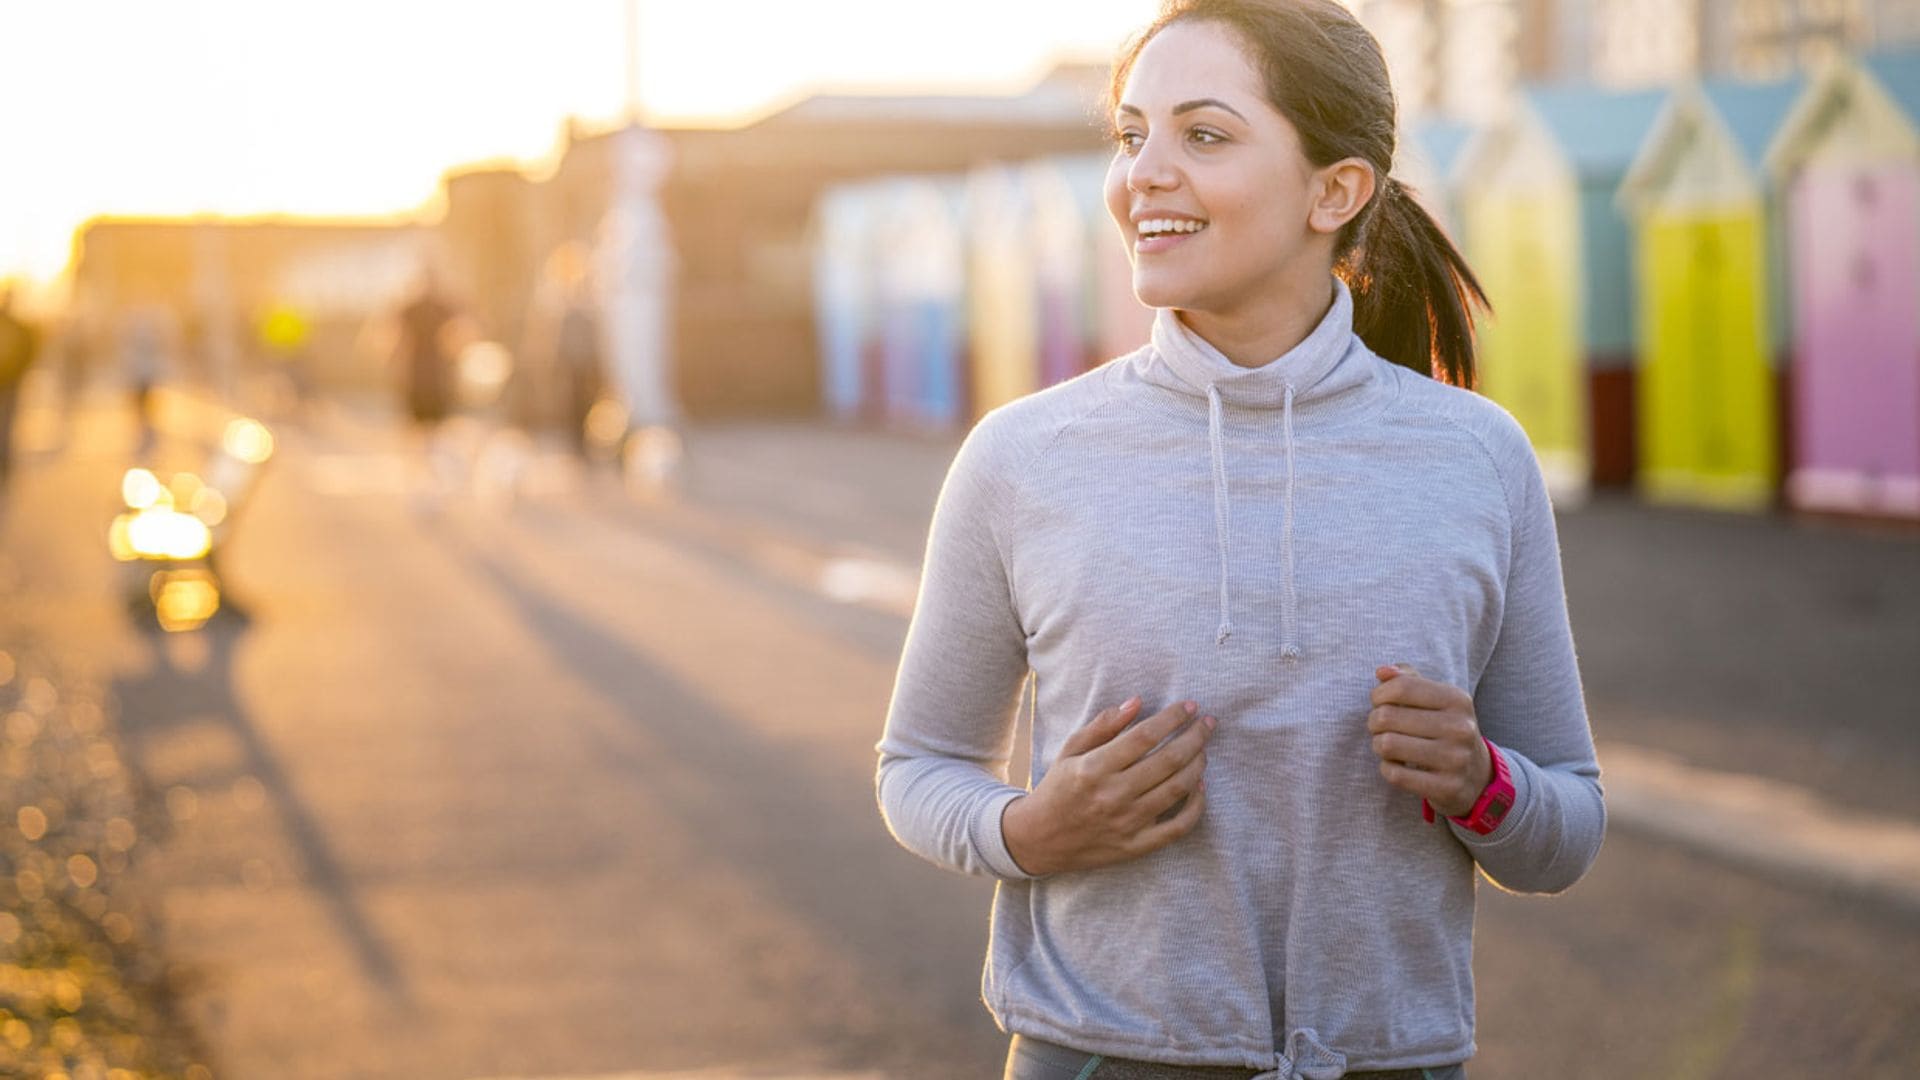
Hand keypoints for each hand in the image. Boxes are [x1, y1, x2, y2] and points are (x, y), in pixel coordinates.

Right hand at [1002, 697, 1212, 875]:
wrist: (1039, 840)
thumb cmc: (1057, 789)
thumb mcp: (1070, 750)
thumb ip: (1103, 725)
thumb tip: (1137, 702)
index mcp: (1094, 768)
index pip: (1144, 736)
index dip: (1172, 718)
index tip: (1190, 706)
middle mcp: (1113, 795)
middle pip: (1168, 760)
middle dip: (1195, 736)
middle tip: (1208, 722)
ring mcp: (1127, 823)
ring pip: (1177, 789)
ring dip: (1197, 764)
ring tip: (1203, 749)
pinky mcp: (1136, 846)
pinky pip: (1178, 828)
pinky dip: (1196, 806)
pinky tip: (1199, 787)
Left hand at [1368, 663, 1490, 818]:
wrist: (1477, 776)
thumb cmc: (1445, 729)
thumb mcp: (1436, 700)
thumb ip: (1408, 679)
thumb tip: (1382, 671)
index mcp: (1457, 700)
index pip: (1401, 687)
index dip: (1379, 694)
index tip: (1379, 702)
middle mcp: (1460, 728)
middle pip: (1388, 716)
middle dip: (1374, 721)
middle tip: (1380, 728)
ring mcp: (1456, 759)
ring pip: (1387, 745)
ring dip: (1378, 745)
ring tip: (1387, 746)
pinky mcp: (1447, 787)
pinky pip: (1394, 774)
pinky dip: (1387, 768)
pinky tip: (1397, 766)